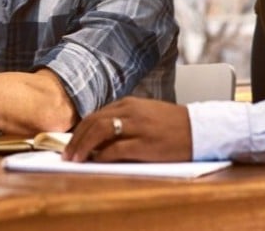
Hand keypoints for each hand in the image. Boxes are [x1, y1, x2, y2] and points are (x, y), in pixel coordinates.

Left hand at [63, 97, 191, 162]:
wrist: (198, 129)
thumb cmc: (171, 124)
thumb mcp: (145, 115)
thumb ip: (124, 121)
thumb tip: (99, 139)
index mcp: (130, 103)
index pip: (96, 114)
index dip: (80, 130)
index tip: (70, 143)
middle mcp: (131, 111)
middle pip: (94, 121)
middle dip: (76, 138)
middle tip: (66, 154)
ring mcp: (138, 127)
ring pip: (100, 131)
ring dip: (83, 146)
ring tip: (74, 159)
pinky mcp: (145, 144)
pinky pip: (116, 148)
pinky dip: (101, 155)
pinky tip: (95, 161)